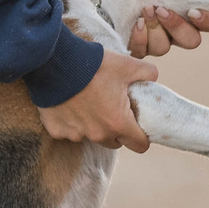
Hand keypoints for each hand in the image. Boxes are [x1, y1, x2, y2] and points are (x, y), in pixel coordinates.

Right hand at [39, 48, 158, 149]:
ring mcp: (76, 134)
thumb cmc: (93, 65)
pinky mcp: (57, 130)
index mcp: (118, 123)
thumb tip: (153, 78)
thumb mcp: (127, 65)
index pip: (140, 145)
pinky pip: (69, 131)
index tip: (138, 124)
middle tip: (113, 107)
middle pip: (115, 142)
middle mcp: (98, 134)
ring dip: (93, 126)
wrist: (55, 62)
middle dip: (117, 129)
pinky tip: (69, 103)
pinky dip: (71, 121)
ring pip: (91, 137)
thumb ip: (147, 73)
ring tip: (89, 102)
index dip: (142, 136)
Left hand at [112, 0, 208, 57]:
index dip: (208, 21)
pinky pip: (142, 52)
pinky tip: (135, 23)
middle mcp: (172, 29)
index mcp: (185, 10)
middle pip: (191, 41)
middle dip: (178, 27)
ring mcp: (154, 40)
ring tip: (145, 10)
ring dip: (156, 29)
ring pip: (165, 48)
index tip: (194, 12)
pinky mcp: (134, 46)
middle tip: (162, 10)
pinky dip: (140, 38)